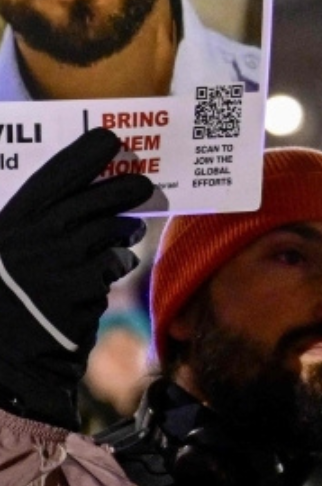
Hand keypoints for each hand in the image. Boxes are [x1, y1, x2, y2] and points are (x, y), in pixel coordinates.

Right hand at [0, 129, 154, 428]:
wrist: (2, 346)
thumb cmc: (5, 289)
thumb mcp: (9, 241)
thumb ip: (39, 216)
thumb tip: (86, 186)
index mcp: (17, 215)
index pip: (61, 170)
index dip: (90, 151)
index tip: (111, 139)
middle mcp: (42, 233)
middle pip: (104, 197)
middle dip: (130, 188)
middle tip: (143, 186)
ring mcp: (66, 261)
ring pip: (116, 231)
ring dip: (126, 230)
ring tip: (128, 231)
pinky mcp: (87, 289)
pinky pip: (115, 266)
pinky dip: (114, 267)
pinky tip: (104, 273)